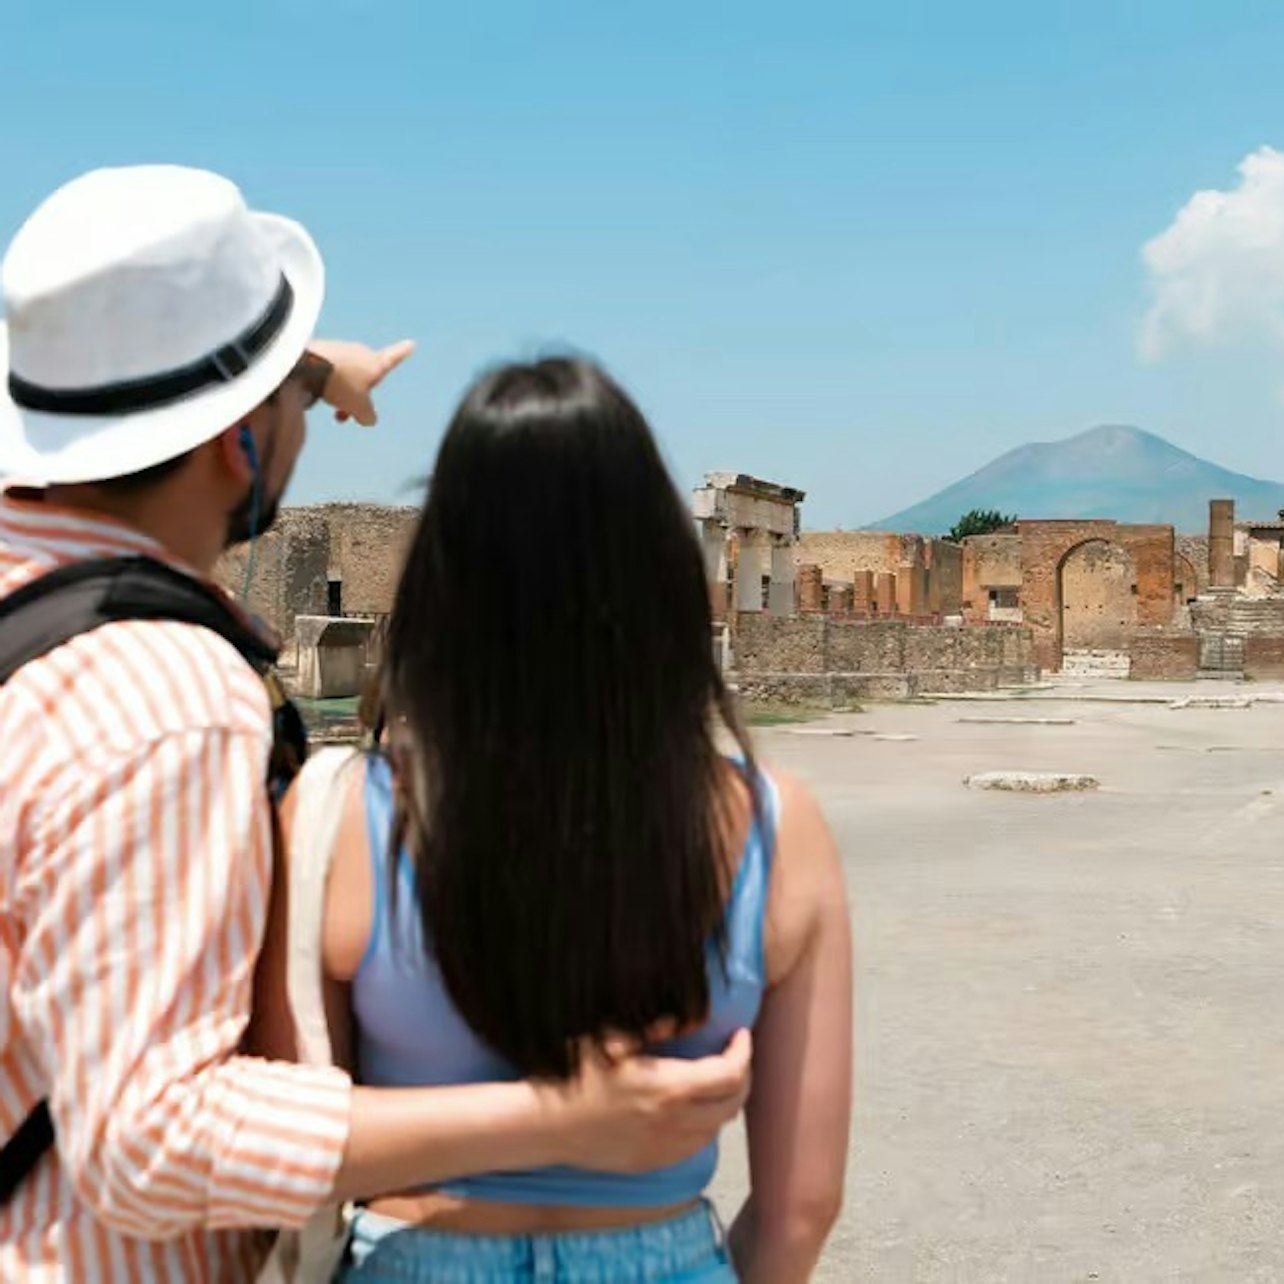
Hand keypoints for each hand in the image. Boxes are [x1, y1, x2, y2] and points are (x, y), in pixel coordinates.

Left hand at [307, 338, 415, 425]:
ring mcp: (341, 349)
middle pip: (365, 377)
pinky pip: (328, 370)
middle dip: (358, 395)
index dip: (402, 352)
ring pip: (345, 376)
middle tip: (345, 414)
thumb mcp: (359, 408)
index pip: (394, 357)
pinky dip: (325, 382)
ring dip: (340, 392)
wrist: (307, 363)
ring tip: (328, 403)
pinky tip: (314, 388)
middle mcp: (361, 353)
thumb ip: (368, 416)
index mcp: (376, 363)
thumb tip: (367, 419)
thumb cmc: (341, 384)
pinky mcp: (322, 349)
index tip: (411, 343)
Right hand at [547, 1029, 752, 1172]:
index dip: (743, 1052)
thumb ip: (658, 1027)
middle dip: (742, 1077)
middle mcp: (675, 1122)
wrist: (546, 1125)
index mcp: (669, 1087)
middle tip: (733, 1056)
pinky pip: (695, 1146)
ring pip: (717, 1128)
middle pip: (733, 1103)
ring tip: (714, 1080)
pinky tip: (691, 1109)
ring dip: (724, 1102)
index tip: (740, 1035)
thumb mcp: (614, 1039)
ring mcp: (666, 1148)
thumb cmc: (576, 1075)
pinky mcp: (653, 1163)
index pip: (730, 1074)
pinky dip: (704, 1125)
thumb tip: (695, 1017)